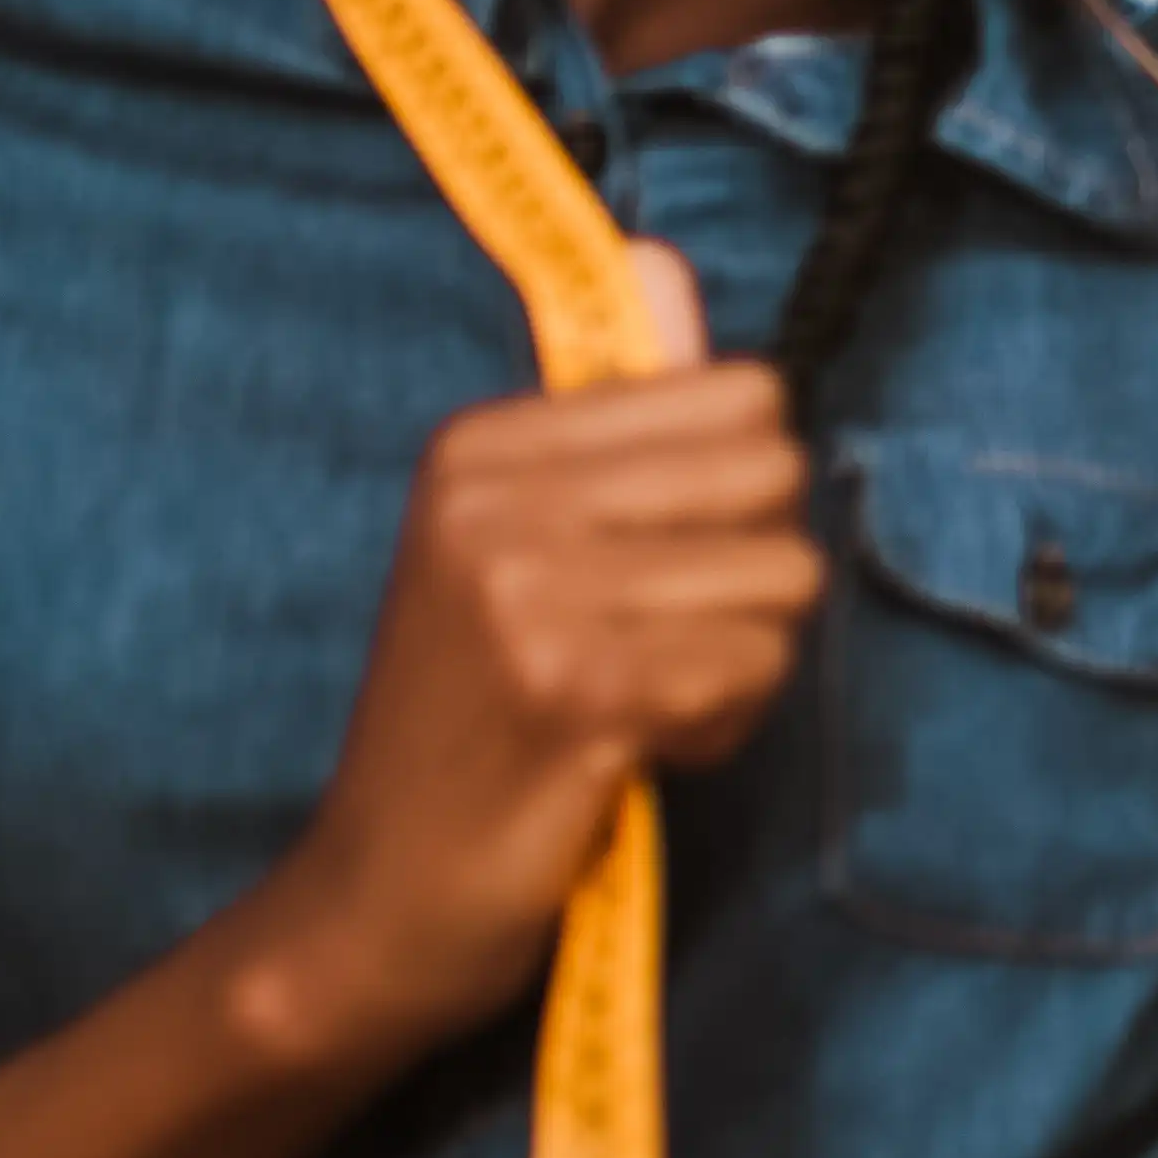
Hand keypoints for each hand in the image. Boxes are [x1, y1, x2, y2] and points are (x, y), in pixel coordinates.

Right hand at [247, 247, 820, 1067]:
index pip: (742, 397)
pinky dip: (721, 727)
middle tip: (650, 647)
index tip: (639, 573)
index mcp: (482, 445)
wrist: (375, 899)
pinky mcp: (574, 691)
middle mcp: (495, 501)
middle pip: (779, 475)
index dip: (732, 502)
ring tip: (636, 707)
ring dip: (739, 665)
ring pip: (782, 582)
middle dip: (749, 578)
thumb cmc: (477, 720)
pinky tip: (635, 755)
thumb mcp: (519, 546)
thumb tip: (661, 258)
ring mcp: (528, 593)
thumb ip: (615, 410)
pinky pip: (754, 669)